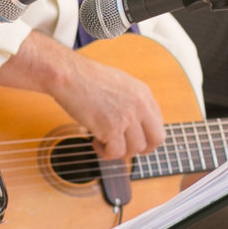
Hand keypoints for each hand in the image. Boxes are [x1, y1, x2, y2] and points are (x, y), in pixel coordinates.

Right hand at [45, 45, 166, 161]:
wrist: (69, 75)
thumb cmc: (86, 78)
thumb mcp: (120, 84)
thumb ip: (132, 102)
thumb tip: (135, 125)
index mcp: (144, 93)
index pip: (159, 124)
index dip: (147, 136)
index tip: (134, 140)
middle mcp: (140, 105)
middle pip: (156, 140)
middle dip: (142, 149)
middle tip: (126, 149)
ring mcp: (127, 117)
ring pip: (134, 149)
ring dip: (118, 151)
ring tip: (103, 142)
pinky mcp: (111, 128)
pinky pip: (116, 152)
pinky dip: (105, 153)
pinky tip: (95, 142)